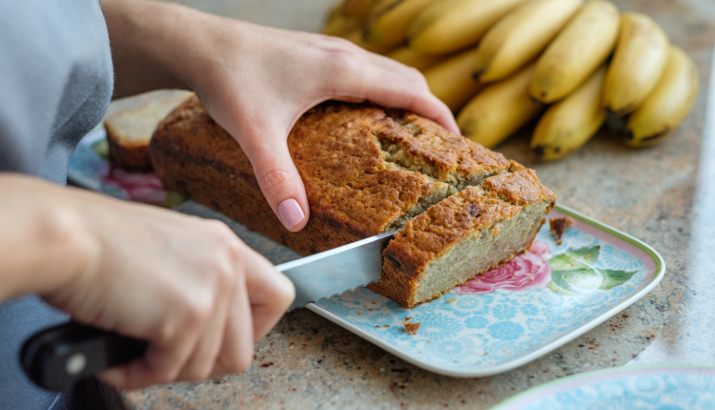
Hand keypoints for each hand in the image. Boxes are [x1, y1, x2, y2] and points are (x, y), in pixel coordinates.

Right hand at [0, 175, 294, 389]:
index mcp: (226, 245)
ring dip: (165, 369)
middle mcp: (228, 263)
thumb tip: (209, 328)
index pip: (279, 295)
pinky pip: (168, 371)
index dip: (255, 330)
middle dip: (202, 363)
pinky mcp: (187, 315)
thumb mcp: (172, 251)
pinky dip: (136, 374)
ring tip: (133, 352)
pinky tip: (115, 357)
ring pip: (207, 367)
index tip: (224, 339)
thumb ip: (201, 281)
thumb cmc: (101, 243)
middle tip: (166, 357)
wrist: (67, 235)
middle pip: (244, 347)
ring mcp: (212, 289)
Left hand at [102, 1, 458, 231]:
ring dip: (404, 98)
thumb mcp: (256, 133)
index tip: (458, 143)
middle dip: (428, 110)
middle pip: (406, 79)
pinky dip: (380, 91)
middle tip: (435, 148)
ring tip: (407, 135)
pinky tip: (363, 117)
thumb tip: (296, 221)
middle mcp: (343, 55)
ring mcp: (329, 50)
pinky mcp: (314, 53)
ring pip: (385, 71)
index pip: (412, 90)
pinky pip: (364, 70)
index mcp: (343, 71)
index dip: (440, 116)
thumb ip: (278, 178)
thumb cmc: (228, 79)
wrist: (196, 44)